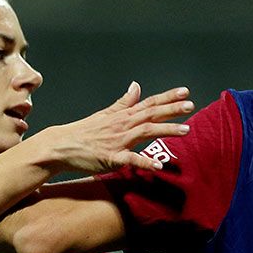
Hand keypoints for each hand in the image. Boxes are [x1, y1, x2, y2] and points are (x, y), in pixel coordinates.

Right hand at [37, 82, 193, 173]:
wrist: (61, 145)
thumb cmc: (84, 131)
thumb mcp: (105, 114)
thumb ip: (124, 103)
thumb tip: (136, 86)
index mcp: (123, 115)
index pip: (149, 103)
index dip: (167, 97)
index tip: (185, 92)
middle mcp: (123, 125)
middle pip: (151, 114)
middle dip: (172, 110)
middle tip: (191, 105)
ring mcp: (117, 141)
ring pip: (145, 132)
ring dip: (166, 130)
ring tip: (186, 130)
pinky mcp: (111, 158)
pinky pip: (130, 159)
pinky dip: (145, 162)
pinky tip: (159, 166)